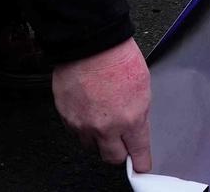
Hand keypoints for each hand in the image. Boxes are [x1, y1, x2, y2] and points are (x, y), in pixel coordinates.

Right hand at [52, 38, 152, 170]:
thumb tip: (137, 127)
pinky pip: (75, 133)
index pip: (138, 153)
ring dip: (98, 139)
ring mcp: (83, 125)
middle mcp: (106, 127)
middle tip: (121, 142)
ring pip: (91, 146)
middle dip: (118, 152)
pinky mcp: (66, 118)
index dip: (140, 162)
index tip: (141, 166)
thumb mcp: (143, 86)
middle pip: (111, 157)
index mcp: (131, 119)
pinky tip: (89, 110)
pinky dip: (82, 127)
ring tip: (103, 119)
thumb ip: (139, 112)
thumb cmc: (118, 58)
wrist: (91, 44)